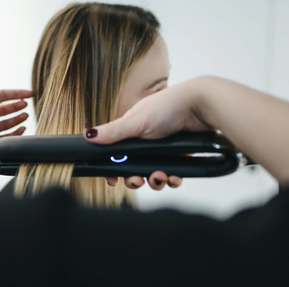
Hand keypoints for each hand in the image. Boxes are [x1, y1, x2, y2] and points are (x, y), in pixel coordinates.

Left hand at [0, 76, 32, 160]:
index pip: (3, 95)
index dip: (16, 94)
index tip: (29, 94)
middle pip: (6, 108)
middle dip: (17, 106)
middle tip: (26, 105)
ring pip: (8, 122)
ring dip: (18, 118)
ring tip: (26, 116)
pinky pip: (8, 136)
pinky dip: (16, 132)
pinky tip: (22, 128)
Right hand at [84, 79, 212, 189]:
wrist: (201, 107)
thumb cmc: (167, 107)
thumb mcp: (135, 121)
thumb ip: (112, 132)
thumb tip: (87, 135)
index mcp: (130, 132)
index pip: (116, 155)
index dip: (113, 169)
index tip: (112, 180)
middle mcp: (144, 142)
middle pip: (133, 169)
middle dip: (134, 179)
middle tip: (138, 181)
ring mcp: (162, 151)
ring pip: (152, 175)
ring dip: (154, 181)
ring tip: (160, 177)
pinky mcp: (179, 157)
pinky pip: (172, 175)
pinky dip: (172, 179)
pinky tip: (174, 177)